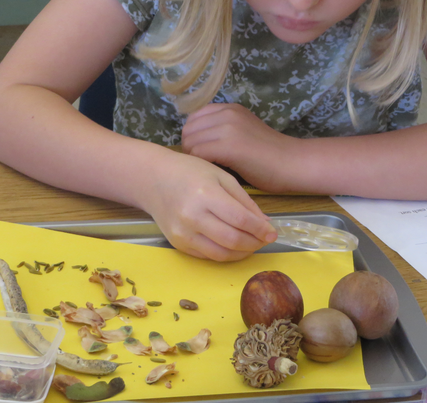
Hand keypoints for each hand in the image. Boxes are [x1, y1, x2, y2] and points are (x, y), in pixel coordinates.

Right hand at [141, 152, 276, 260]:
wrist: (153, 179)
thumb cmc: (189, 172)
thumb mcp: (221, 177)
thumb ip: (244, 201)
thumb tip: (264, 224)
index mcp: (205, 194)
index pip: (240, 219)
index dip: (260, 230)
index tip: (273, 233)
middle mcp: (192, 216)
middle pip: (233, 240)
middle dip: (255, 243)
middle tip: (264, 240)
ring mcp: (182, 232)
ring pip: (221, 254)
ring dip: (242, 253)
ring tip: (252, 244)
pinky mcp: (177, 243)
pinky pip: (207, 256)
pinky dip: (225, 254)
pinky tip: (233, 245)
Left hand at [182, 103, 291, 191]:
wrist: (292, 163)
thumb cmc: (269, 155)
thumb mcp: (243, 130)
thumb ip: (221, 129)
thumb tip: (194, 141)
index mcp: (230, 108)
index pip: (194, 118)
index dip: (193, 136)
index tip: (201, 152)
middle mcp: (227, 113)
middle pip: (188, 129)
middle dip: (190, 148)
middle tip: (202, 164)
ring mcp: (228, 128)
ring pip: (190, 142)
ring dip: (194, 158)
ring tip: (207, 168)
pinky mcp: (229, 145)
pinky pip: (198, 153)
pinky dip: (200, 164)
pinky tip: (212, 171)